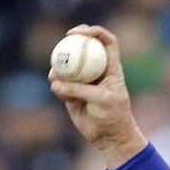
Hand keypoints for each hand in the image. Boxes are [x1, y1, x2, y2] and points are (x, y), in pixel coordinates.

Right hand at [49, 25, 147, 169]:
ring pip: (68, 65)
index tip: (83, 32)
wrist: (109, 136)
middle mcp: (97, 71)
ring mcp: (83, 81)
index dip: (96, 32)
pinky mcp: (71, 93)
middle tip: (65, 38)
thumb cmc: (113, 116)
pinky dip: (57, 84)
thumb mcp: (102, 100)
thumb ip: (80, 90)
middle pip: (85, 47)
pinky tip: (57, 88)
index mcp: (111, 68)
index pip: (107, 42)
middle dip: (74, 38)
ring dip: (60, 65)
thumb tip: (56, 83)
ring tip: (56, 73)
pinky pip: (60, 84)